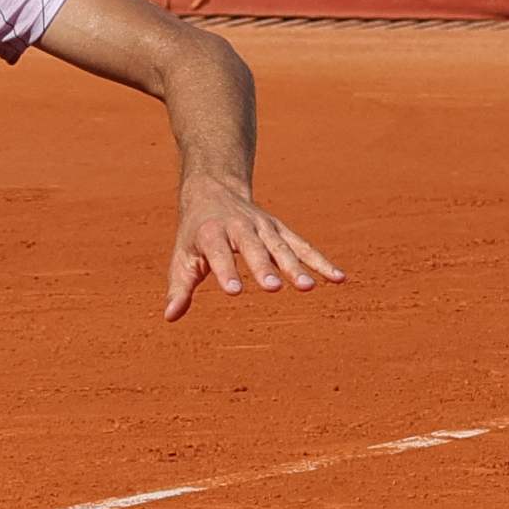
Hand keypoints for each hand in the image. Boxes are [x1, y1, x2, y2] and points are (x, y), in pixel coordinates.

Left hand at [161, 172, 341, 320]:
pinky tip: (338, 278)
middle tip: (273, 288)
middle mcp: (240, 227)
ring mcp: (264, 227)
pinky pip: (303, 246)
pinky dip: (321, 261)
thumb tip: (169, 317)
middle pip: (253, 248)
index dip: (226, 270)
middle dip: (263, 267)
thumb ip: (179, 288)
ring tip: (308, 288)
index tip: (234, 291)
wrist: (213, 191)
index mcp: (211, 233)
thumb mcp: (182, 257)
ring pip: (281, 247)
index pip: (219, 253)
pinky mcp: (280, 230)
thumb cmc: (195, 234)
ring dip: (295, 266)